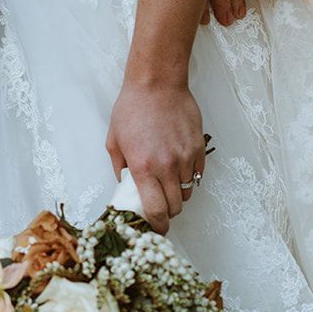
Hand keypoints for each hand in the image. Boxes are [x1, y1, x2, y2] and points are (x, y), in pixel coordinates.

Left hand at [106, 80, 205, 233]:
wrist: (157, 83)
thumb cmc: (132, 108)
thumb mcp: (114, 140)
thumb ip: (120, 169)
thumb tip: (126, 186)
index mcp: (143, 167)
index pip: (156, 211)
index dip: (158, 226)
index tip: (156, 229)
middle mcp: (167, 166)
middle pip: (175, 206)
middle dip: (168, 212)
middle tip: (160, 206)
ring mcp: (186, 157)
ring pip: (188, 191)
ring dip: (178, 194)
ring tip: (168, 183)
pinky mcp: (198, 148)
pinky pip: (198, 174)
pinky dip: (189, 177)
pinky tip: (178, 167)